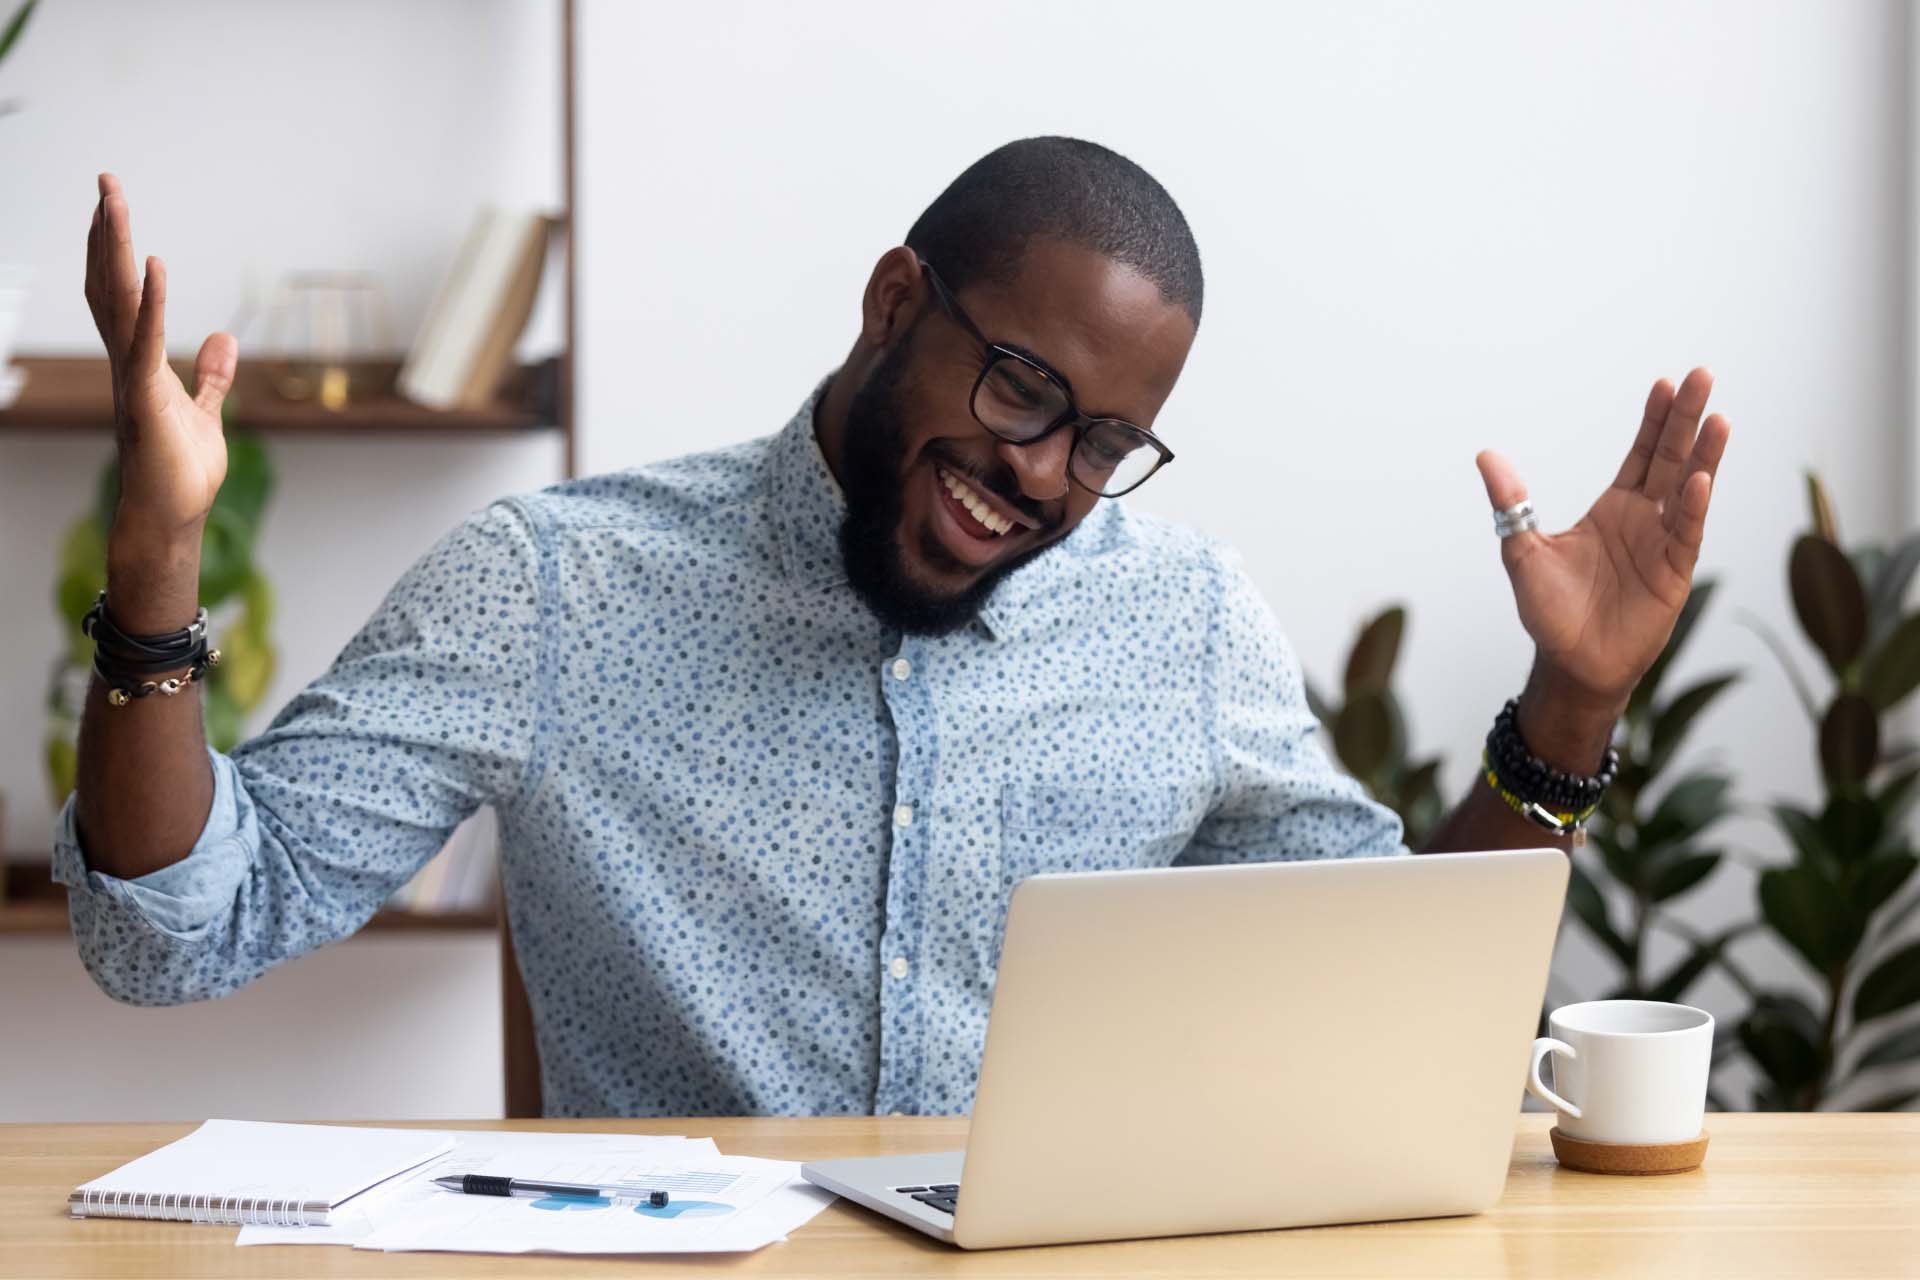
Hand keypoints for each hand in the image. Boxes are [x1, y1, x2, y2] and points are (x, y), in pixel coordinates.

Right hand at [83, 172, 235, 543]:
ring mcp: (132, 378)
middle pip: (109, 284)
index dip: (113, 251)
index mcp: (139, 363)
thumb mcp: (206, 414)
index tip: (111, 207)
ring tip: (112, 200)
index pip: (120, 294)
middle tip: (105, 181)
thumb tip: (224, 339)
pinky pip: (145, 341)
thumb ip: (212, 377)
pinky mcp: (148, 399)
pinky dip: (150, 302)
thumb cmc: (181, 473)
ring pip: (118, 301)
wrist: (170, 518)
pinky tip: (153, 264)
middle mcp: (126, 363)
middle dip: (105, 233)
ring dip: (115, 250)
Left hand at [1476, 367, 1730, 720]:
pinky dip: (1694, 507)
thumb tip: (1486, 455)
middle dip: (1686, 419)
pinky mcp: (1673, 574)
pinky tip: (1701, 478)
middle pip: (1670, 459)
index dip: (1654, 420)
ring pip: (1689, 489)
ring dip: (1704, 455)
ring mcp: (1663, 544)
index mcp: (1614, 508)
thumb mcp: (1522, 551)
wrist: (1572, 664)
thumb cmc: (1550, 612)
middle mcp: (1645, 520)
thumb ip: (1511, 504)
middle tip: (1702, 375)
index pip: (1640, 454)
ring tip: (1719, 417)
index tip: (1666, 383)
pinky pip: (1686, 533)